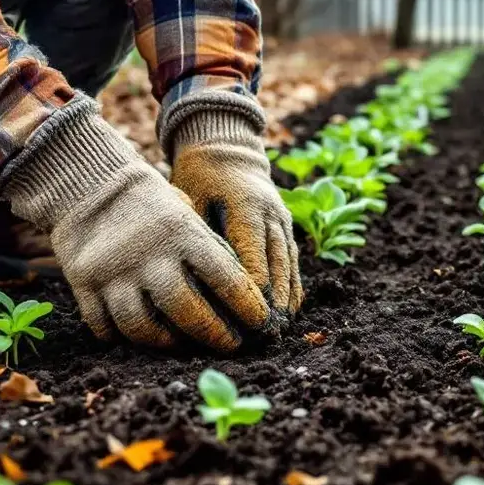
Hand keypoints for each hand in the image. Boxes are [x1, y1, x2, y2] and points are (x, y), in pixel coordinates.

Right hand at [54, 164, 273, 349]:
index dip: (248, 307)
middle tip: (230, 345)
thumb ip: (211, 253)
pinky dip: (123, 337)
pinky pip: (105, 327)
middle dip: (214, 334)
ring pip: (142, 328)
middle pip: (186, 312)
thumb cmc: (155, 208)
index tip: (261, 323)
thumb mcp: (190, 218)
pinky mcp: (83, 284)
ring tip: (182, 342)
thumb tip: (244, 298)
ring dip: (166, 342)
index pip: (225, 279)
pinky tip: (141, 335)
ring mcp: (112, 273)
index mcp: (183, 234)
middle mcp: (149, 256)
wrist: (93, 187)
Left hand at [169, 111, 302, 315]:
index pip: (253, 258)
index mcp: (246, 208)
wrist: (226, 150)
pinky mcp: (286, 225)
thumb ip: (195, 236)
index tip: (249, 320)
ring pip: (290, 264)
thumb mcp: (189, 200)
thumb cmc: (198, 178)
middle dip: (275, 302)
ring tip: (281, 328)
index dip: (254, 291)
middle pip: (278, 265)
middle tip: (266, 334)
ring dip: (287, 298)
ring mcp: (282, 220)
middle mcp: (271, 215)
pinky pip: (294, 259)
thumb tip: (193, 280)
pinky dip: (293, 284)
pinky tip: (290, 309)